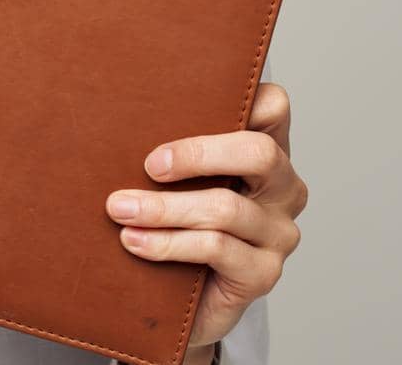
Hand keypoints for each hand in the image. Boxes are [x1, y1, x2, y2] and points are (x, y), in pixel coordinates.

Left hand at [104, 81, 307, 352]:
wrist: (180, 304)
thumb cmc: (176, 225)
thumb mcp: (178, 180)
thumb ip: (174, 151)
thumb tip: (117, 117)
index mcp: (268, 153)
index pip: (274, 107)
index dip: (247, 97)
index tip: (191, 100)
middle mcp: (284, 189)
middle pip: (258, 153)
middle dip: (197, 154)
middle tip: (148, 165)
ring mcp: (278, 234)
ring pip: (224, 207)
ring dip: (164, 208)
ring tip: (121, 209)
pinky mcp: (263, 273)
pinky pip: (216, 249)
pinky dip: (168, 244)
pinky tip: (134, 242)